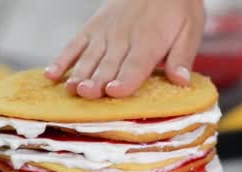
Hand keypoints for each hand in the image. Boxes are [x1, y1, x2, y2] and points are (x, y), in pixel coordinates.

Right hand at [44, 0, 204, 98]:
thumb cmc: (176, 8)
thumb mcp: (190, 29)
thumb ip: (182, 56)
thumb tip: (181, 80)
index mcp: (149, 42)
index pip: (135, 65)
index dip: (125, 80)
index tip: (114, 91)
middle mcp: (123, 39)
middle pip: (108, 65)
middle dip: (97, 80)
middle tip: (86, 93)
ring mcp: (104, 34)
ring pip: (89, 58)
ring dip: (79, 74)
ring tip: (71, 89)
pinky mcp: (92, 29)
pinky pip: (74, 45)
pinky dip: (61, 60)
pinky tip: (51, 75)